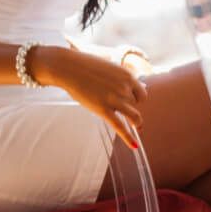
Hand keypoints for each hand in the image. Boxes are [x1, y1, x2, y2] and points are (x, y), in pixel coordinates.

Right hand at [30, 45, 146, 148]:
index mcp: (127, 76)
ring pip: (132, 115)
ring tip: (138, 127)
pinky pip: (119, 126)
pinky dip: (128, 137)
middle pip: (134, 104)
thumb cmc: (85, 66)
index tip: (132, 102)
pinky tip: (134, 145)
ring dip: (135, 121)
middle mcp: (124, 88)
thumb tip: (136, 87)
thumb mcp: (109, 68)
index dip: (136, 99)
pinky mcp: (103, 109)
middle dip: (128, 106)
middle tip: (123, 110)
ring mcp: (114, 99)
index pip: (142, 94)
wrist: (68, 67)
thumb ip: (121, 79)